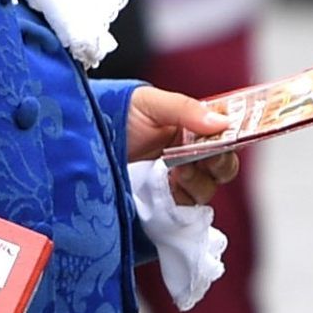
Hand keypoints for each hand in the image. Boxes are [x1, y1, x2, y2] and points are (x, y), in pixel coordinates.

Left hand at [125, 82, 239, 207]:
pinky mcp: (163, 201)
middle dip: (219, 164)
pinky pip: (186, 208)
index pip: (225, 136)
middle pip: (223, 166)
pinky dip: (183, 201)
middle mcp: (189, 153)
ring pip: (207, 188)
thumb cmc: (113, 114)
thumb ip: (185, 109)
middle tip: (205, 157)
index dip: (231, 139)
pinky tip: (169, 189)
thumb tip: (222, 121)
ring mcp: (176, 178)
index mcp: (192, 127)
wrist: (82, 139)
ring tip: (178, 171)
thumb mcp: (149, 104)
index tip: (226, 140)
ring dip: (199, 182)